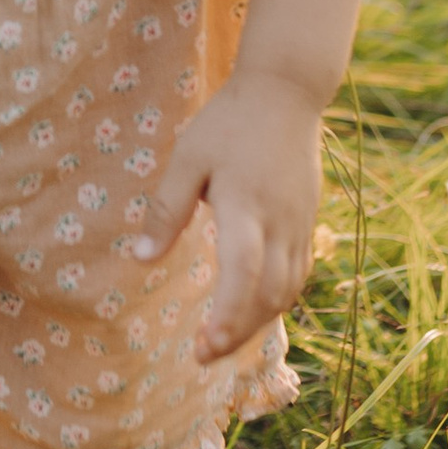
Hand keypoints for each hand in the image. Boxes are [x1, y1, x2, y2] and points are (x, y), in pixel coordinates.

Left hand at [126, 69, 321, 362]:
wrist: (288, 93)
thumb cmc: (229, 122)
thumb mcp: (188, 158)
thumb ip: (166, 210)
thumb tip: (139, 259)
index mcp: (245, 204)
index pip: (244, 271)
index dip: (228, 315)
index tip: (204, 345)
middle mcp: (279, 222)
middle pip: (268, 293)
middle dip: (239, 332)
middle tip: (203, 355)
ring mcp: (299, 224)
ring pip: (286, 290)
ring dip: (257, 323)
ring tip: (223, 341)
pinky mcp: (308, 222)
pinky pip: (298, 275)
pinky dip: (276, 301)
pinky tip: (253, 312)